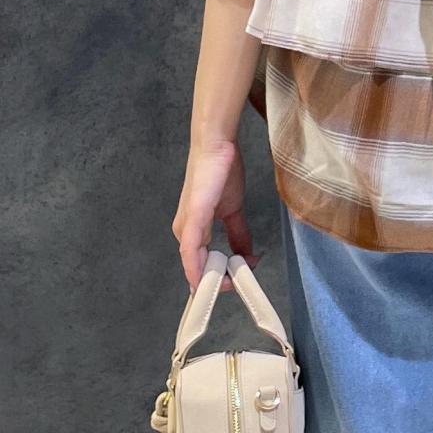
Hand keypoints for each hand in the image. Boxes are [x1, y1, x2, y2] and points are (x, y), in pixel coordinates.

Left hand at [173, 136, 256, 290]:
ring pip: (192, 265)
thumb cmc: (222, 174)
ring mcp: (186, 225)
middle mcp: (184, 231)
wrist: (218, 147)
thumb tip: (248, 256)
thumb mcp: (234, 211)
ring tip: (231, 285)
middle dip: (218, 283)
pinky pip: (190, 250)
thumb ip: (239, 235)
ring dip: (210, 280)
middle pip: (196, 270)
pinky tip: (202, 281)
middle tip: (241, 283)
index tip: (241, 280)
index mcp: (193, 231)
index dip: (219, 279)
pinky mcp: (192, 218)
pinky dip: (195, 268)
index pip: (201, 265)